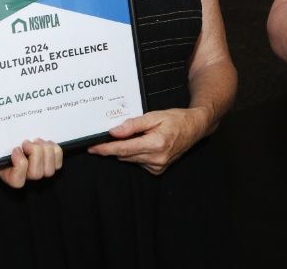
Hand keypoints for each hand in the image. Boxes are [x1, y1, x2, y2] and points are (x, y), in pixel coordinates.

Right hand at [0, 138, 62, 188]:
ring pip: (49, 170)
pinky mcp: (52, 166)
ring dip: (45, 151)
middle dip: (34, 153)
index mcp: (11, 177)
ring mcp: (41, 174)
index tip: (16, 149)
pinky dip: (55, 151)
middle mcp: (27, 179)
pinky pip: (58, 163)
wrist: (15, 145)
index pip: (18, 180)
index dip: (19, 162)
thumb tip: (3, 147)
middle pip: (36, 174)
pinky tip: (47, 143)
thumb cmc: (6, 149)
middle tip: (28, 143)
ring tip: (37, 141)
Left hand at [87, 107, 210, 174]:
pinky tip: (147, 144)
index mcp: (155, 144)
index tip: (92, 148)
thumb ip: (133, 125)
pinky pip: (138, 162)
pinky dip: (137, 153)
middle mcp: (156, 159)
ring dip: (128, 149)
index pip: (122, 149)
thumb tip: (114, 132)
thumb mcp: (154, 116)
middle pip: (124, 155)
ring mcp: (158, 166)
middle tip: (116, 134)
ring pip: (130, 159)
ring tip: (140, 135)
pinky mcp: (158, 170)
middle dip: (116, 146)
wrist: (194, 128)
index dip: (105, 149)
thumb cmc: (176, 119)